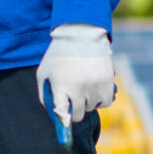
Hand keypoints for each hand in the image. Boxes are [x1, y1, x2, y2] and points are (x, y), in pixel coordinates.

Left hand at [36, 23, 114, 143]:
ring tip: (83, 87)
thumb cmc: (59, 54)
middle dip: (75, 110)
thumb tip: (53, 113)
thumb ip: (44, 93)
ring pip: (92, 108)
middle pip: (79, 114)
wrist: (81, 33)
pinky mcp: (108, 81)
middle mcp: (79, 88)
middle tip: (73, 100)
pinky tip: (94, 90)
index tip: (64, 120)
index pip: (63, 114)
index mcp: (61, 86)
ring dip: (88, 102)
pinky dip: (101, 99)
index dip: (63, 120)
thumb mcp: (44, 72)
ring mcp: (95, 85)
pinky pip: (106, 102)